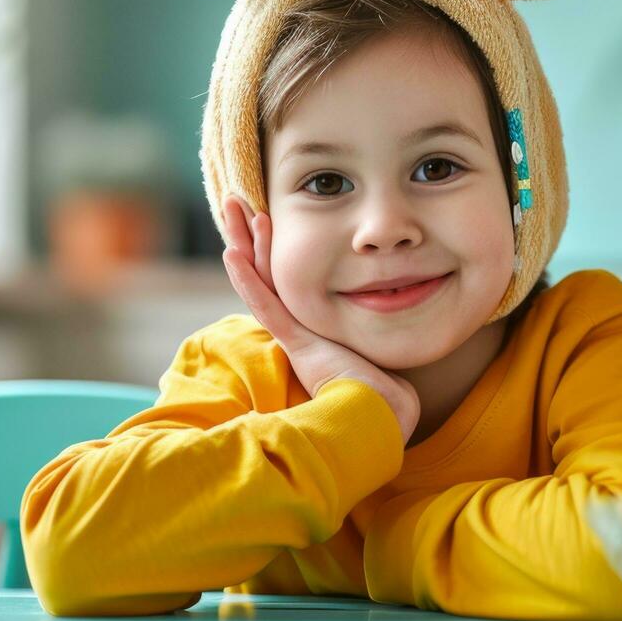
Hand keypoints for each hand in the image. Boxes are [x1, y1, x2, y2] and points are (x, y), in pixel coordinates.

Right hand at [220, 195, 420, 443]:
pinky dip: (248, 281)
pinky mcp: (298, 344)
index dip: (269, 247)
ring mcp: (295, 336)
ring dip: (246, 242)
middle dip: (249, 234)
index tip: (261, 216)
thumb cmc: (386, 392)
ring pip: (262, 280)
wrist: (383, 419)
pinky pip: (267, 306)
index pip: (284, 279)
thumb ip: (370, 330)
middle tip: (235, 201)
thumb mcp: (375, 347)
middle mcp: (297, 329)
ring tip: (234, 208)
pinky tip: (232, 255)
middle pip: (266, 271)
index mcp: (312, 330)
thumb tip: (390, 307)